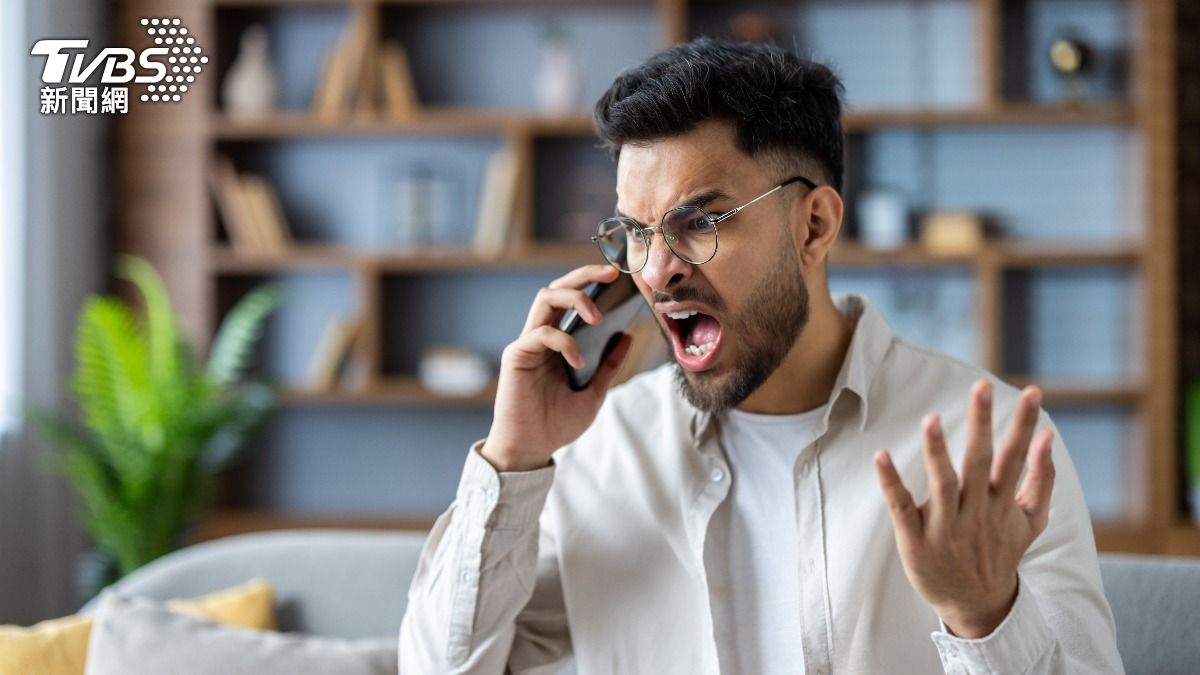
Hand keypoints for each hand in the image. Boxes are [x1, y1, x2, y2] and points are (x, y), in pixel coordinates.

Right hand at [481, 265, 633, 471]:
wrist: (532, 449)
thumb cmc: (557, 424)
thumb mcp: (594, 393)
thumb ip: (609, 365)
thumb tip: (626, 336)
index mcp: (557, 342)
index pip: (570, 300)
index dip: (590, 282)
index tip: (616, 275)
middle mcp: (540, 336)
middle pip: (556, 288)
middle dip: (583, 275)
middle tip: (610, 273)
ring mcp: (527, 343)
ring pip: (545, 298)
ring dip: (575, 300)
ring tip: (598, 317)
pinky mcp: (517, 355)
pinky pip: (541, 334)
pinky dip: (565, 342)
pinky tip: (578, 361)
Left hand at [873, 379, 1055, 638]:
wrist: (977, 604)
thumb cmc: (1000, 552)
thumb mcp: (1031, 520)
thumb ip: (1042, 479)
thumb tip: (1049, 438)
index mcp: (1001, 502)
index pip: (1015, 456)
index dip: (1025, 424)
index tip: (1033, 392)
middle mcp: (975, 511)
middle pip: (979, 461)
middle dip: (981, 423)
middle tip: (983, 386)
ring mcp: (944, 526)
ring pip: (942, 483)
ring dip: (936, 451)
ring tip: (931, 419)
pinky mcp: (915, 539)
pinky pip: (901, 506)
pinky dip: (891, 482)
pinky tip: (880, 456)